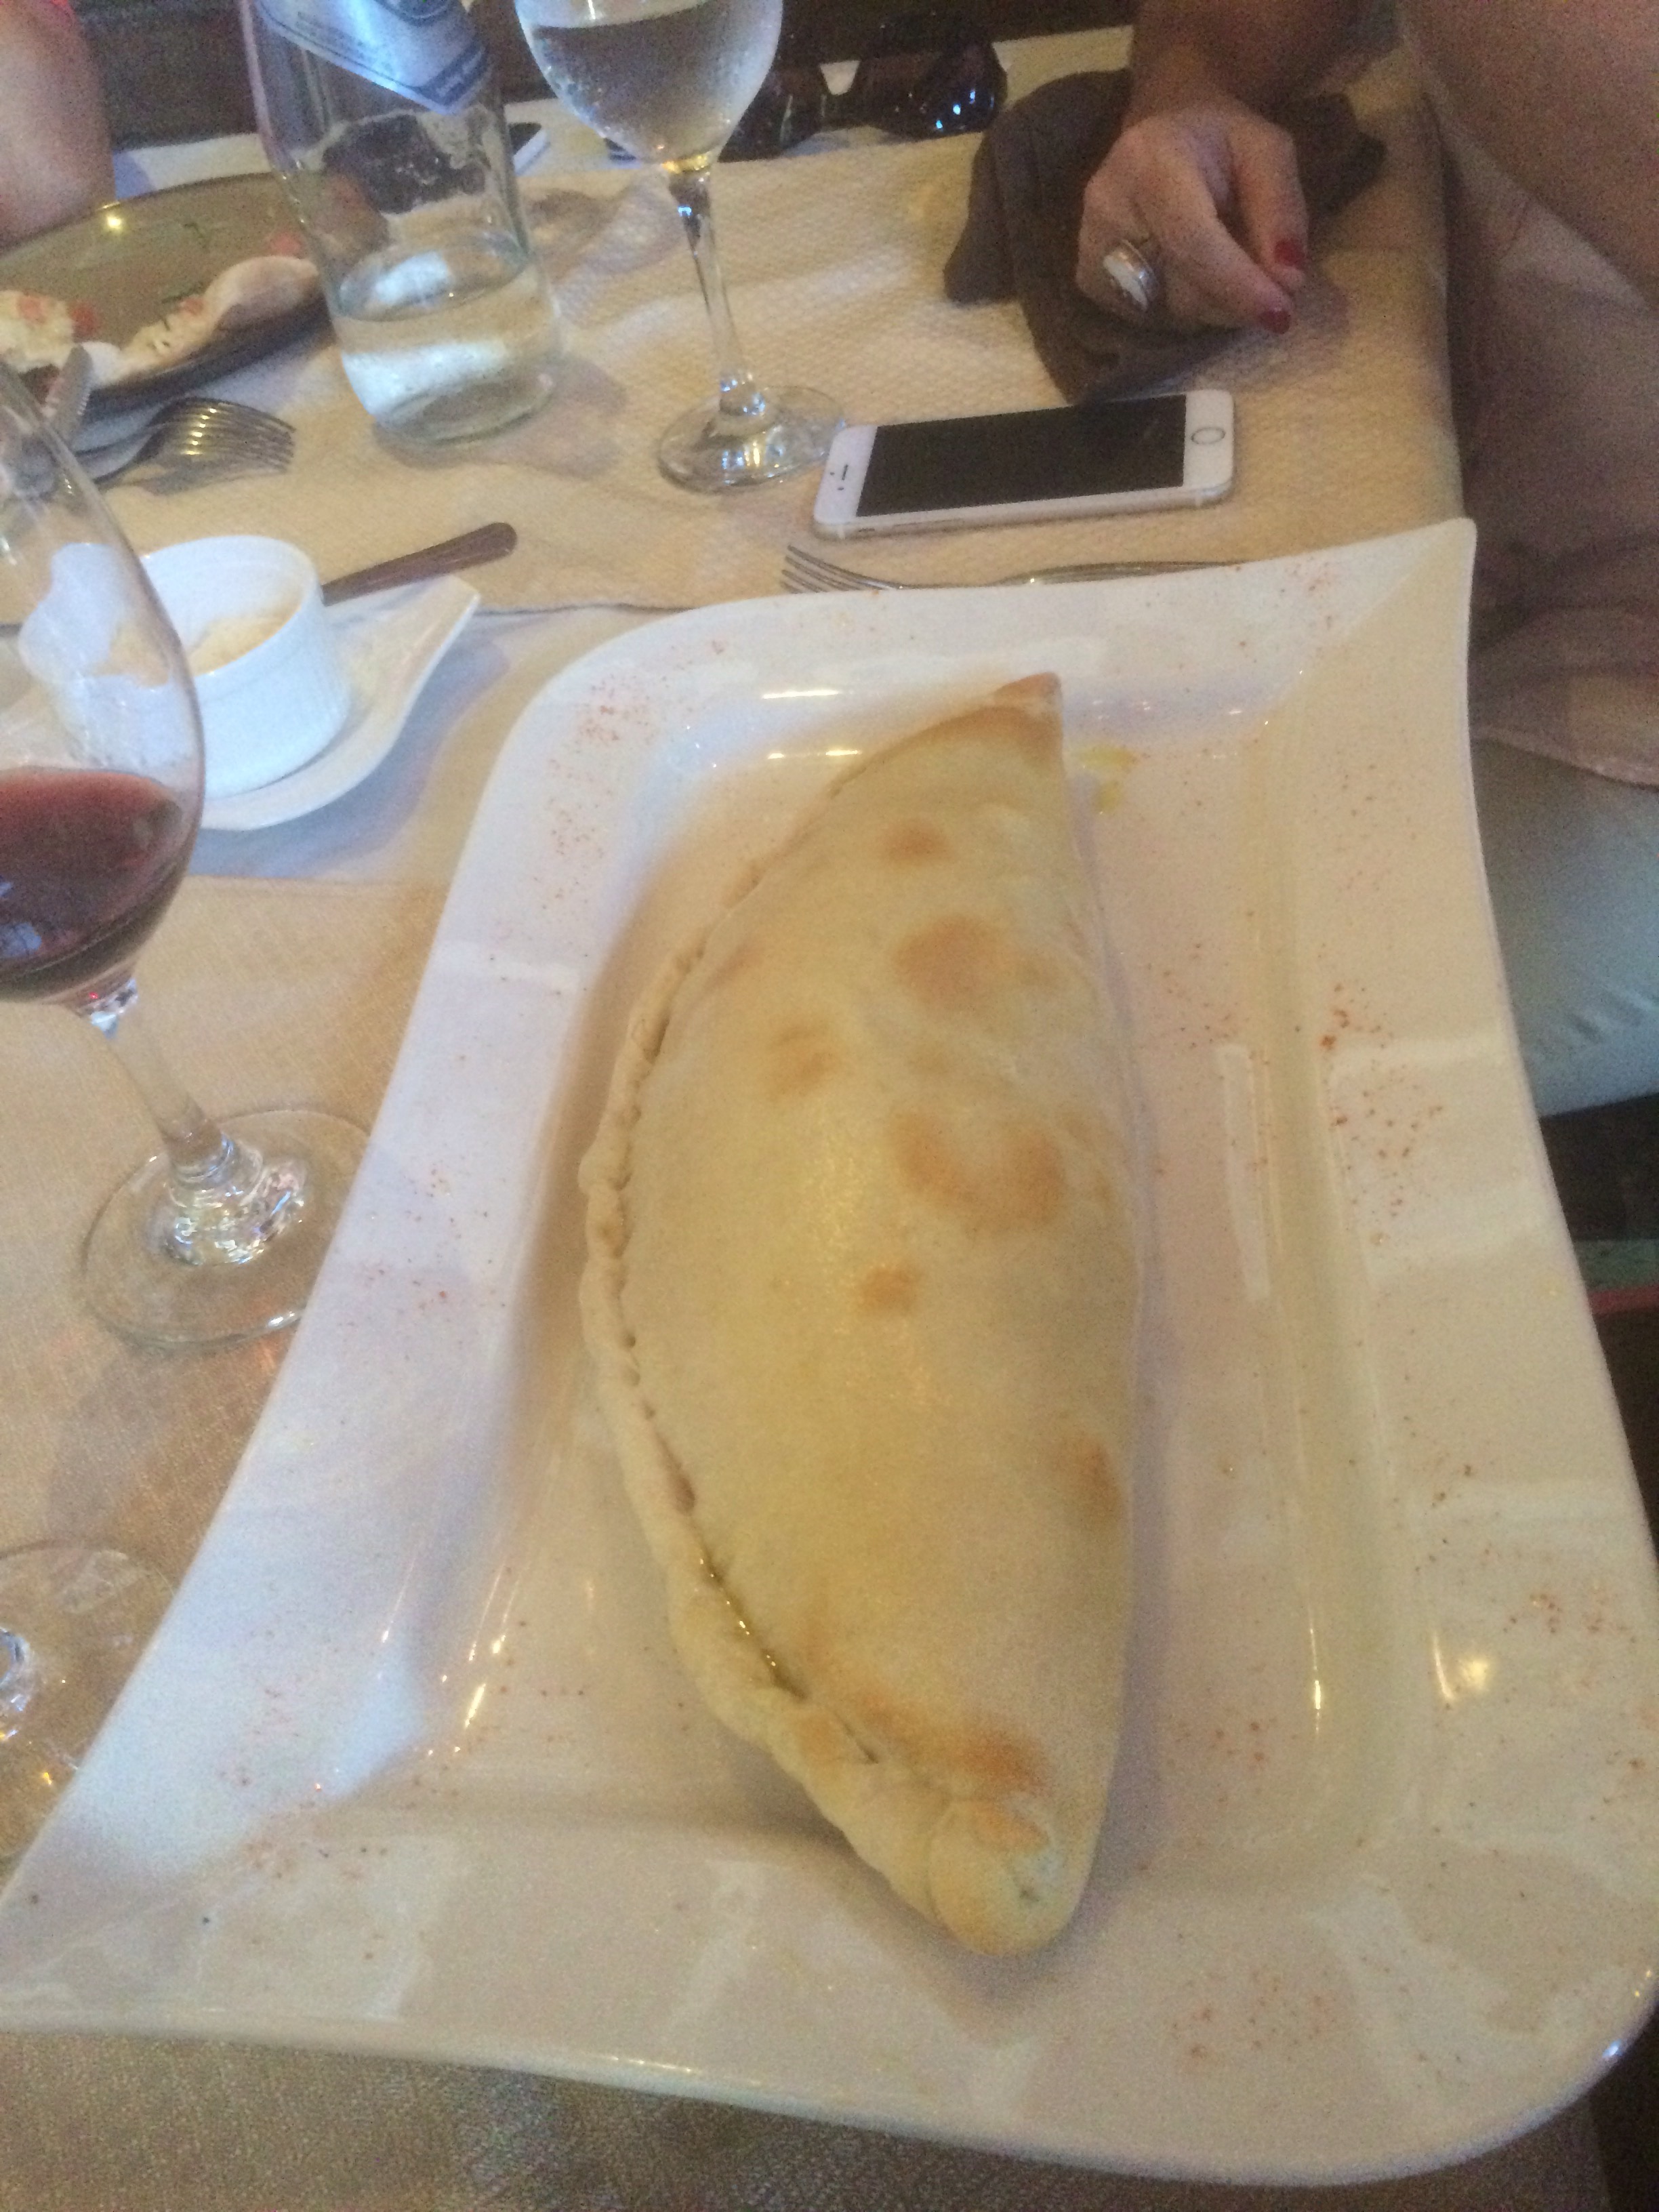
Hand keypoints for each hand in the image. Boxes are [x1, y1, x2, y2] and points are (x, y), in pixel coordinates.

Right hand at [1076, 97, 1309, 330]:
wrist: (1163, 128)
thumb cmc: (1218, 138)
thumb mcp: (1266, 150)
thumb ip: (1282, 208)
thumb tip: (1287, 278)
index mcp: (1148, 161)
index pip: (1193, 243)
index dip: (1238, 286)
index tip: (1280, 314)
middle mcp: (1107, 206)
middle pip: (1181, 288)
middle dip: (1234, 299)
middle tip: (1268, 285)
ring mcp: (1090, 245)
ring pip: (1166, 311)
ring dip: (1212, 304)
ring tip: (1228, 266)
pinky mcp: (1088, 276)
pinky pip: (1147, 318)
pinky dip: (1183, 308)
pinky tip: (1192, 273)